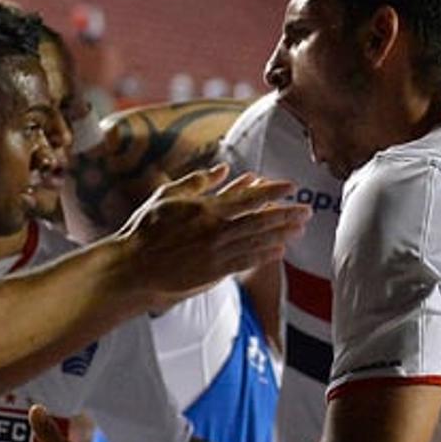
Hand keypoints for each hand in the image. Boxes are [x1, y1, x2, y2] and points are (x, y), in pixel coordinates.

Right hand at [116, 166, 305, 304]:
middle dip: (287, 214)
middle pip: (261, 220)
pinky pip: (246, 261)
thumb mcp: (168, 195)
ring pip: (258, 241)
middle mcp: (217, 231)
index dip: (273, 191)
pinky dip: (264, 255)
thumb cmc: (146, 228)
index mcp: (207, 209)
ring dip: (281, 234)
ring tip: (299, 229)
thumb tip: (224, 169)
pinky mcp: (214, 273)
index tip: (291, 186)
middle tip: (307, 211)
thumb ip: (199, 182)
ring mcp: (217, 253)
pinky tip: (279, 251)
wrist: (133, 267)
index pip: (250, 197)